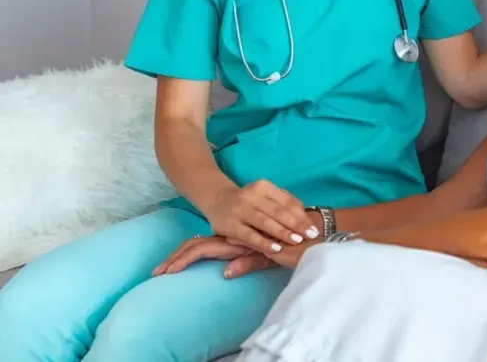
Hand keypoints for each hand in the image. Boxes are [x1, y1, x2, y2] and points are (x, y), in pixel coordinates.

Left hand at [152, 235, 287, 278]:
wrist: (306, 238)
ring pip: (197, 247)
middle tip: (157, 272)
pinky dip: (193, 258)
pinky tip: (179, 266)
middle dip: (175, 258)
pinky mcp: (237, 244)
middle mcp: (230, 238)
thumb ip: (246, 262)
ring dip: (178, 259)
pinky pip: (209, 249)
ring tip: (162, 271)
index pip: (202, 246)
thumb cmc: (287, 249)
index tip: (166, 269)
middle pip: (195, 245)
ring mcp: (232, 240)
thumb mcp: (264, 258)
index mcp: (233, 240)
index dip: (183, 256)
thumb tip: (225, 273)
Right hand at [202, 180, 319, 254]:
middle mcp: (251, 195)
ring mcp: (239, 210)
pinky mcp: (229, 225)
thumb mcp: (265, 196)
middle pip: (278, 211)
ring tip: (297, 241)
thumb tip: (305, 216)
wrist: (217, 200)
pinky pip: (250, 235)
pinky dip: (264, 242)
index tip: (314, 228)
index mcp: (264, 186)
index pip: (286, 202)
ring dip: (282, 232)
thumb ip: (283, 203)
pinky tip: (276, 249)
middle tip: (311, 236)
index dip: (301, 216)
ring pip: (265, 222)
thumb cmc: (250, 201)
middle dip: (296, 225)